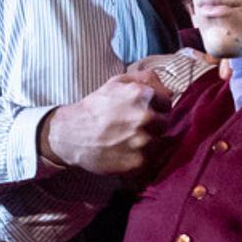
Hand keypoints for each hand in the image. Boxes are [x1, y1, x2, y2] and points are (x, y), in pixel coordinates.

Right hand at [41, 55, 207, 177]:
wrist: (71, 135)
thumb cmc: (95, 107)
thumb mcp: (117, 82)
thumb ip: (146, 79)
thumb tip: (170, 90)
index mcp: (141, 94)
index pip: (167, 102)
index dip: (156, 107)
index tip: (143, 111)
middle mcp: (146, 117)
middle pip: (165, 123)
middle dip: (153, 124)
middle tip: (133, 127)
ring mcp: (143, 141)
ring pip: (160, 142)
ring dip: (149, 142)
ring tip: (129, 140)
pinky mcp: (139, 162)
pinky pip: (152, 160)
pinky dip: (142, 157)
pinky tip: (126, 152)